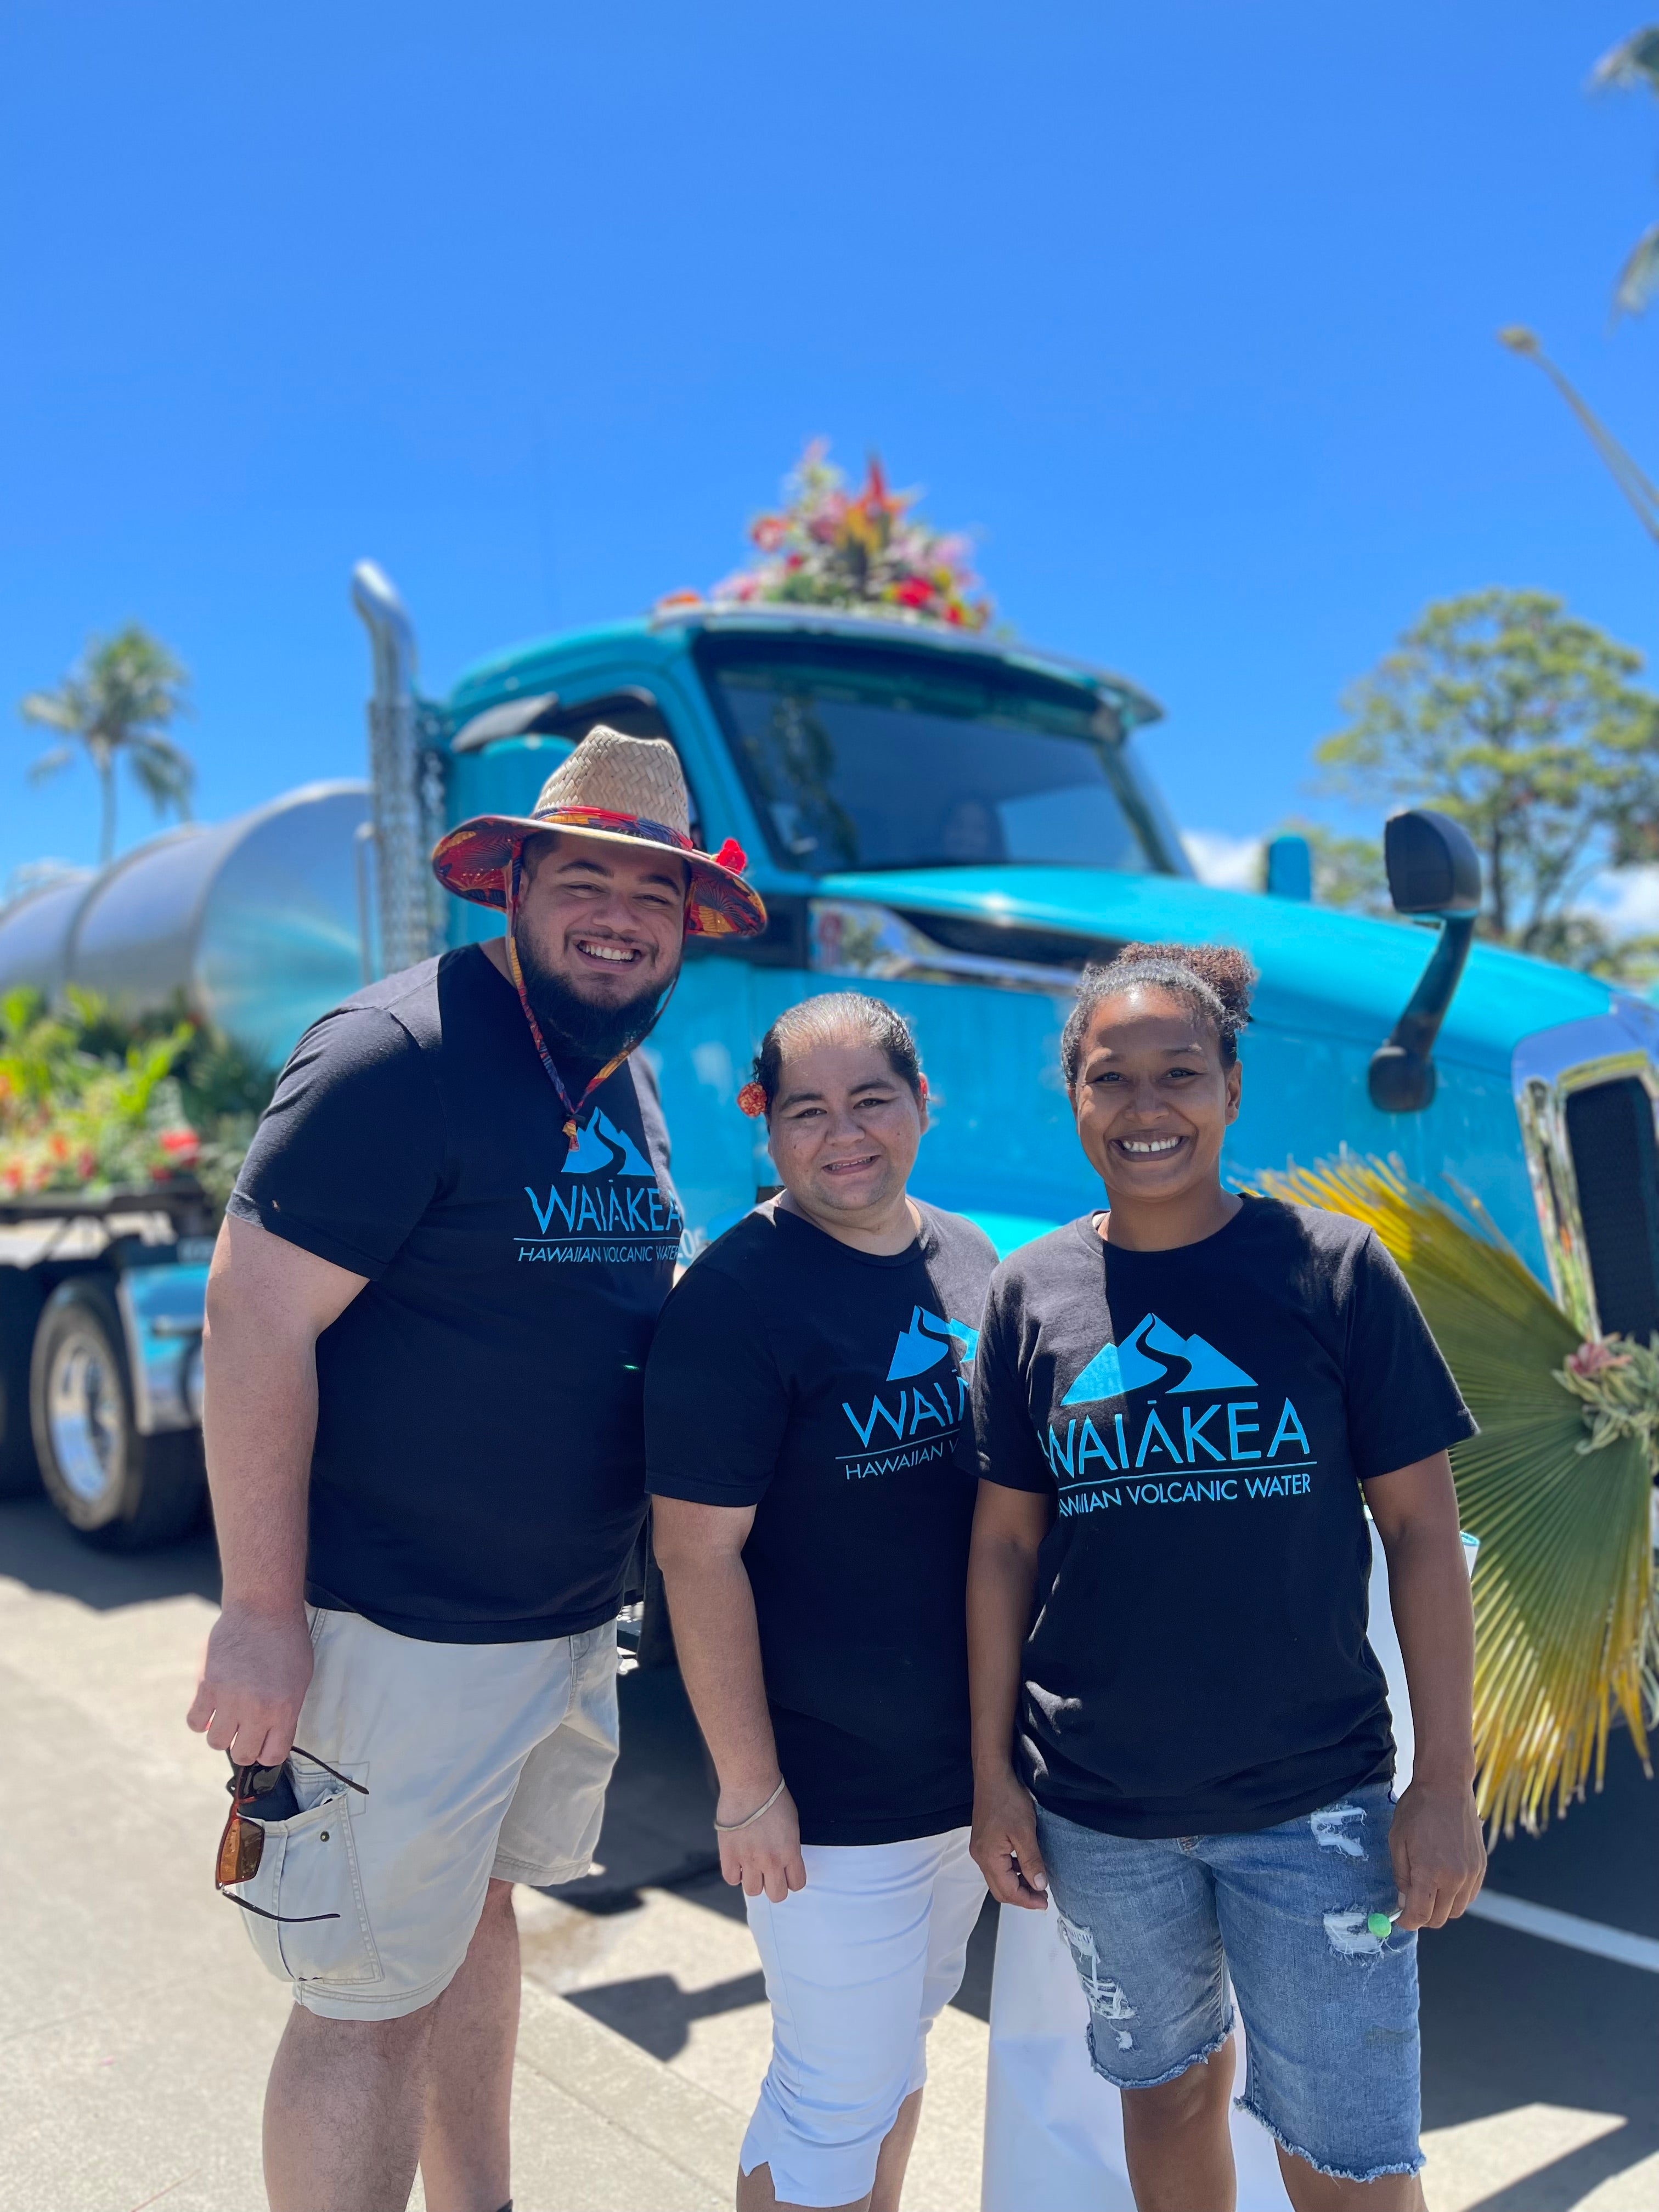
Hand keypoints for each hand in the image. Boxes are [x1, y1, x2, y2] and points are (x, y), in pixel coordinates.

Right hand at [186, 1601, 313, 1765]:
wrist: (262, 1609)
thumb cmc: (286, 1641)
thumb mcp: (300, 1680)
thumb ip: (287, 1712)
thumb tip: (273, 1738)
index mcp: (283, 1710)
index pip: (272, 1756)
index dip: (267, 1752)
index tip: (264, 1744)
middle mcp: (256, 1709)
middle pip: (243, 1754)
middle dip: (245, 1746)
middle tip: (245, 1732)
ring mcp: (228, 1699)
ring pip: (216, 1743)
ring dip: (222, 1734)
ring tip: (228, 1717)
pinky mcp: (206, 1685)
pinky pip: (195, 1722)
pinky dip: (201, 1720)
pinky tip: (210, 1709)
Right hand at [717, 1778, 805, 1902]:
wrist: (750, 1784)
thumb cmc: (774, 1797)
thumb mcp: (792, 1824)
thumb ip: (789, 1847)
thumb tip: (785, 1861)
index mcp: (790, 1852)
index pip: (797, 1884)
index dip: (792, 1879)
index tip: (787, 1872)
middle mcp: (770, 1861)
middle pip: (777, 1895)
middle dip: (775, 1886)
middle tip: (770, 1873)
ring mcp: (748, 1859)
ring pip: (753, 1891)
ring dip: (754, 1880)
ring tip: (752, 1865)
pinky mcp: (729, 1855)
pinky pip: (731, 1879)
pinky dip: (735, 1873)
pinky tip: (737, 1861)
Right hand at [971, 1765, 1047, 1908]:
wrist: (993, 1775)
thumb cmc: (1007, 1799)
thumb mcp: (1025, 1832)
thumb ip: (1032, 1861)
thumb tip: (1039, 1885)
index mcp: (988, 1857)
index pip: (1008, 1891)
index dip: (1027, 1900)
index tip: (1045, 1902)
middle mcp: (980, 1856)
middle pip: (1000, 1889)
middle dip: (1022, 1896)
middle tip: (1043, 1897)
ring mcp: (980, 1849)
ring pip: (998, 1879)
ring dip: (1017, 1885)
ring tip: (1037, 1883)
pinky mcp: (984, 1841)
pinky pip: (997, 1866)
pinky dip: (1012, 1872)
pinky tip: (1025, 1866)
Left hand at [1388, 1777, 1485, 1930]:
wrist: (1446, 1786)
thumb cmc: (1417, 1810)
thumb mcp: (1397, 1841)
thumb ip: (1401, 1876)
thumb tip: (1403, 1903)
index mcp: (1430, 1872)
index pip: (1420, 1915)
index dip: (1407, 1922)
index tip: (1400, 1920)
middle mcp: (1455, 1878)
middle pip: (1440, 1918)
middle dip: (1423, 1917)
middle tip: (1410, 1905)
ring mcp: (1471, 1874)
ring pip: (1456, 1910)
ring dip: (1440, 1908)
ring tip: (1427, 1890)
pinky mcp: (1481, 1867)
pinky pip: (1469, 1896)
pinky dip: (1456, 1897)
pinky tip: (1443, 1881)